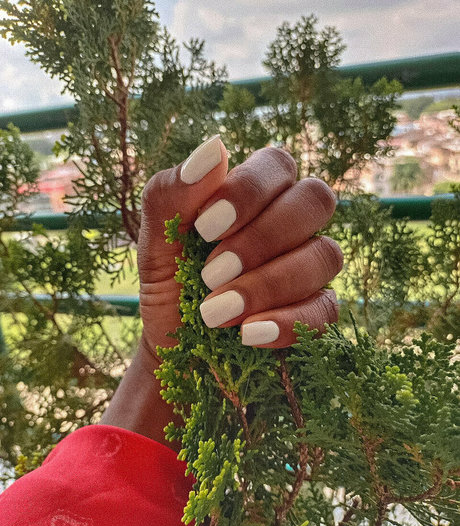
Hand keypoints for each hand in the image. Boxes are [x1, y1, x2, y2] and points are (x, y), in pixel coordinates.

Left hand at [138, 136, 341, 355]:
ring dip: (268, 284)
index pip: (277, 165)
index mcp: (254, 197)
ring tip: (215, 313)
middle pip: (316, 200)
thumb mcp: (156, 243)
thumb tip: (214, 147)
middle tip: (210, 274)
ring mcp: (309, 268)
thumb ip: (171, 195)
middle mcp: (290, 225)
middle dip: (262, 238)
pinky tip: (247, 334)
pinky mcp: (316, 311)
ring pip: (326, 255)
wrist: (174, 349)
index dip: (249, 191)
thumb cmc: (170, 287)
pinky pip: (327, 310)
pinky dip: (287, 322)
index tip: (205, 229)